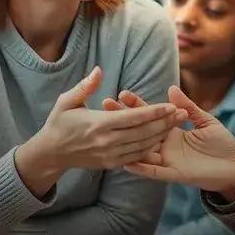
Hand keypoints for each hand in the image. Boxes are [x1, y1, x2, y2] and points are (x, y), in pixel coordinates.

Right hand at [15, 67, 186, 195]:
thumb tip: (99, 70)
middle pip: (143, 133)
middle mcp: (106, 142)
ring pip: (142, 146)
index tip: (171, 104)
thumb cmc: (59, 123)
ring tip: (177, 125)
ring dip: (161, 136)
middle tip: (183, 113)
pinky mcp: (110, 164)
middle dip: (165, 123)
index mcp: (98, 124)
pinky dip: (150, 149)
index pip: (133, 118)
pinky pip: (135, 157)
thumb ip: (85, 86)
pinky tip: (161, 141)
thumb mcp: (67, 101)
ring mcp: (109, 155)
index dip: (154, 111)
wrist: (50, 154)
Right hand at [104, 86, 234, 196]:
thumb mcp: (206, 121)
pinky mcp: (173, 174)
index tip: (122, 93)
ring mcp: (167, 160)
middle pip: (140, 130)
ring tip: (109, 129)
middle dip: (123, 118)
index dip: (136, 105)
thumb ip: (188, 107)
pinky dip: (140, 168)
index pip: (150, 116)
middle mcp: (165, 145)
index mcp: (171, 130)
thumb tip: (171, 89)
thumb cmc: (221, 143)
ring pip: (141, 150)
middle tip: (107, 104)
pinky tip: (126, 161)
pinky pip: (153, 172)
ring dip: (126, 140)